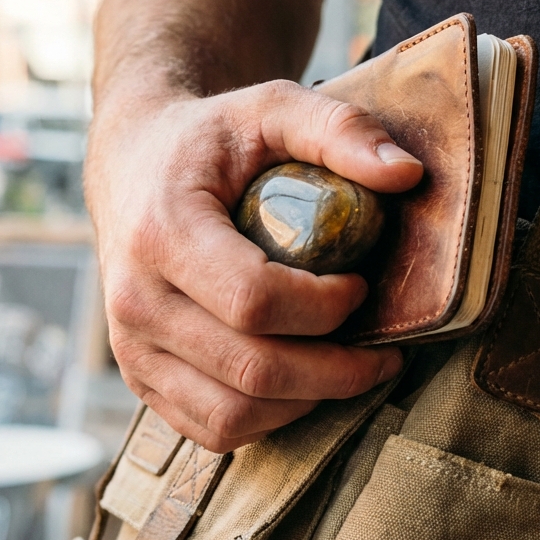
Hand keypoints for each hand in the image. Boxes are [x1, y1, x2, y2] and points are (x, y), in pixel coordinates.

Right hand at [87, 80, 424, 452]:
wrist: (130, 164)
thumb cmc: (208, 140)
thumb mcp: (270, 108)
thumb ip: (339, 130)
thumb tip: (408, 173)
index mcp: (162, 234)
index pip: (254, 302)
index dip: (324, 310)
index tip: (359, 288)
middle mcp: (134, 301)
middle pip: (251, 370)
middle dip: (335, 371)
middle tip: (379, 351)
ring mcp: (131, 349)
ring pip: (233, 415)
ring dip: (306, 402)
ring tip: (345, 369)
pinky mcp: (140, 378)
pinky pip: (212, 430)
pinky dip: (268, 420)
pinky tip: (300, 384)